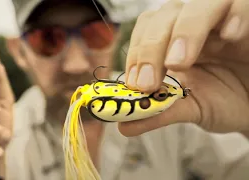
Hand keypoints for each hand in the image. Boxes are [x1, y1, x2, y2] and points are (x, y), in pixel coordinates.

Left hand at [119, 0, 248, 135]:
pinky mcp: (248, 21)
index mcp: (172, 42)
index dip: (137, 53)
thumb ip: (157, 113)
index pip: (146, 30)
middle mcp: (193, 26)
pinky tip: (229, 35)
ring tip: (178, 63)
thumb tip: (122, 125)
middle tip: (148, 82)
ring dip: (185, 32)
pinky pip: (241, 5)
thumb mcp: (188, 109)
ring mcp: (221, 21)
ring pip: (201, 5)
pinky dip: (234, 16)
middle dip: (151, 48)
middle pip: (166, 16)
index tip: (135, 83)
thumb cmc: (222, 100)